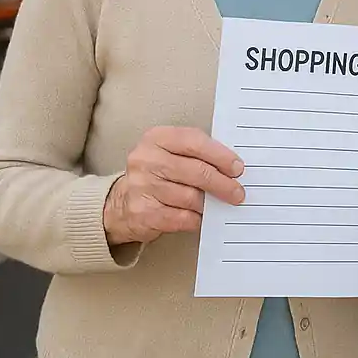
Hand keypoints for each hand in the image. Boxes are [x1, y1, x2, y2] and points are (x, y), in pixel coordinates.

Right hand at [103, 126, 244, 245]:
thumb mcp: (169, 153)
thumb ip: (196, 154)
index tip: (238, 167)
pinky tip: (202, 217)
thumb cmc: (156, 175)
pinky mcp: (143, 212)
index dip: (220, 155)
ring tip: (220, 205)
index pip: (194, 141)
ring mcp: (142, 186)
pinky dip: (196, 219)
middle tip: (237, 192)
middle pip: (196, 171)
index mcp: (156, 138)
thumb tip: (232, 167)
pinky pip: (181, 218)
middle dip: (222, 183)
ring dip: (210, 203)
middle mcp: (146, 160)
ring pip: (191, 197)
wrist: (119, 204)